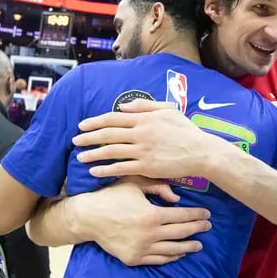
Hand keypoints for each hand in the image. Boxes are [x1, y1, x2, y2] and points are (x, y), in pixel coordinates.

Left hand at [73, 99, 222, 178]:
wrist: (201, 152)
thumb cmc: (186, 131)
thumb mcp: (168, 110)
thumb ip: (145, 106)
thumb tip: (123, 107)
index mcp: (145, 119)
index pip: (113, 118)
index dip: (95, 122)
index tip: (82, 126)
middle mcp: (141, 133)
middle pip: (108, 134)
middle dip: (88, 138)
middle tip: (74, 141)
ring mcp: (143, 151)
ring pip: (111, 151)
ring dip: (93, 154)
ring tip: (80, 157)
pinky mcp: (147, 167)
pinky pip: (121, 168)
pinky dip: (106, 169)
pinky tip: (95, 171)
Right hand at [74, 176, 211, 265]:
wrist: (88, 217)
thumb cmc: (112, 196)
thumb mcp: (135, 183)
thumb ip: (158, 187)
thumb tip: (177, 198)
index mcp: (152, 215)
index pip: (182, 217)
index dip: (197, 215)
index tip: (207, 214)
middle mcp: (149, 235)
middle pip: (181, 233)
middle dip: (197, 229)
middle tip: (208, 226)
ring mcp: (142, 249)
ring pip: (172, 250)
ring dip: (189, 247)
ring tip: (199, 244)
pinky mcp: (134, 258)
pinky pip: (158, 260)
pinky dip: (171, 257)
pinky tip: (179, 253)